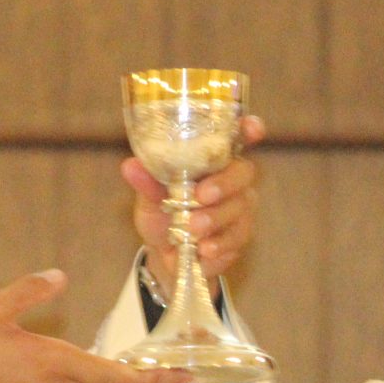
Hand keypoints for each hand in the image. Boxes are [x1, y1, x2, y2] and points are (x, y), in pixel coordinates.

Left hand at [122, 115, 264, 300]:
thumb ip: (147, 182)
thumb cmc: (162, 214)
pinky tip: (203, 250)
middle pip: (244, 173)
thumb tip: (130, 166)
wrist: (164, 255)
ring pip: (239, 208)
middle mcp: (232, 180)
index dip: (248, 130)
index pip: (237, 139)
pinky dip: (218, 244)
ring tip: (192, 229)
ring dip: (214, 218)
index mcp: (213, 161)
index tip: (252, 127)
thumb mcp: (149, 198)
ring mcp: (240, 209)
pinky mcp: (239, 237)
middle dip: (224, 184)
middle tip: (200, 196)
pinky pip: (236, 238)